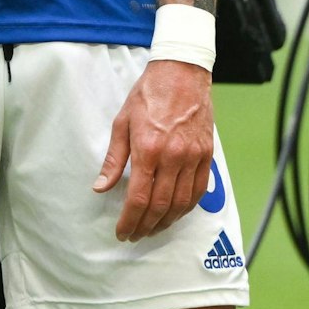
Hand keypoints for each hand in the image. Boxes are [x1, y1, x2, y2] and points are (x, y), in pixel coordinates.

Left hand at [94, 60, 213, 241]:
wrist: (181, 73)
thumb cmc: (148, 95)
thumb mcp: (122, 122)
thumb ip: (114, 159)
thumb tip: (101, 186)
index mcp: (148, 149)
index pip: (139, 198)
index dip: (129, 220)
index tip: (122, 231)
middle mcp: (173, 157)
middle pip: (160, 206)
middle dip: (146, 226)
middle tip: (135, 235)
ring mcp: (193, 157)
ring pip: (181, 203)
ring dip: (166, 222)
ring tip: (152, 229)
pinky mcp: (207, 155)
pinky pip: (199, 191)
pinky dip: (187, 208)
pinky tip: (175, 213)